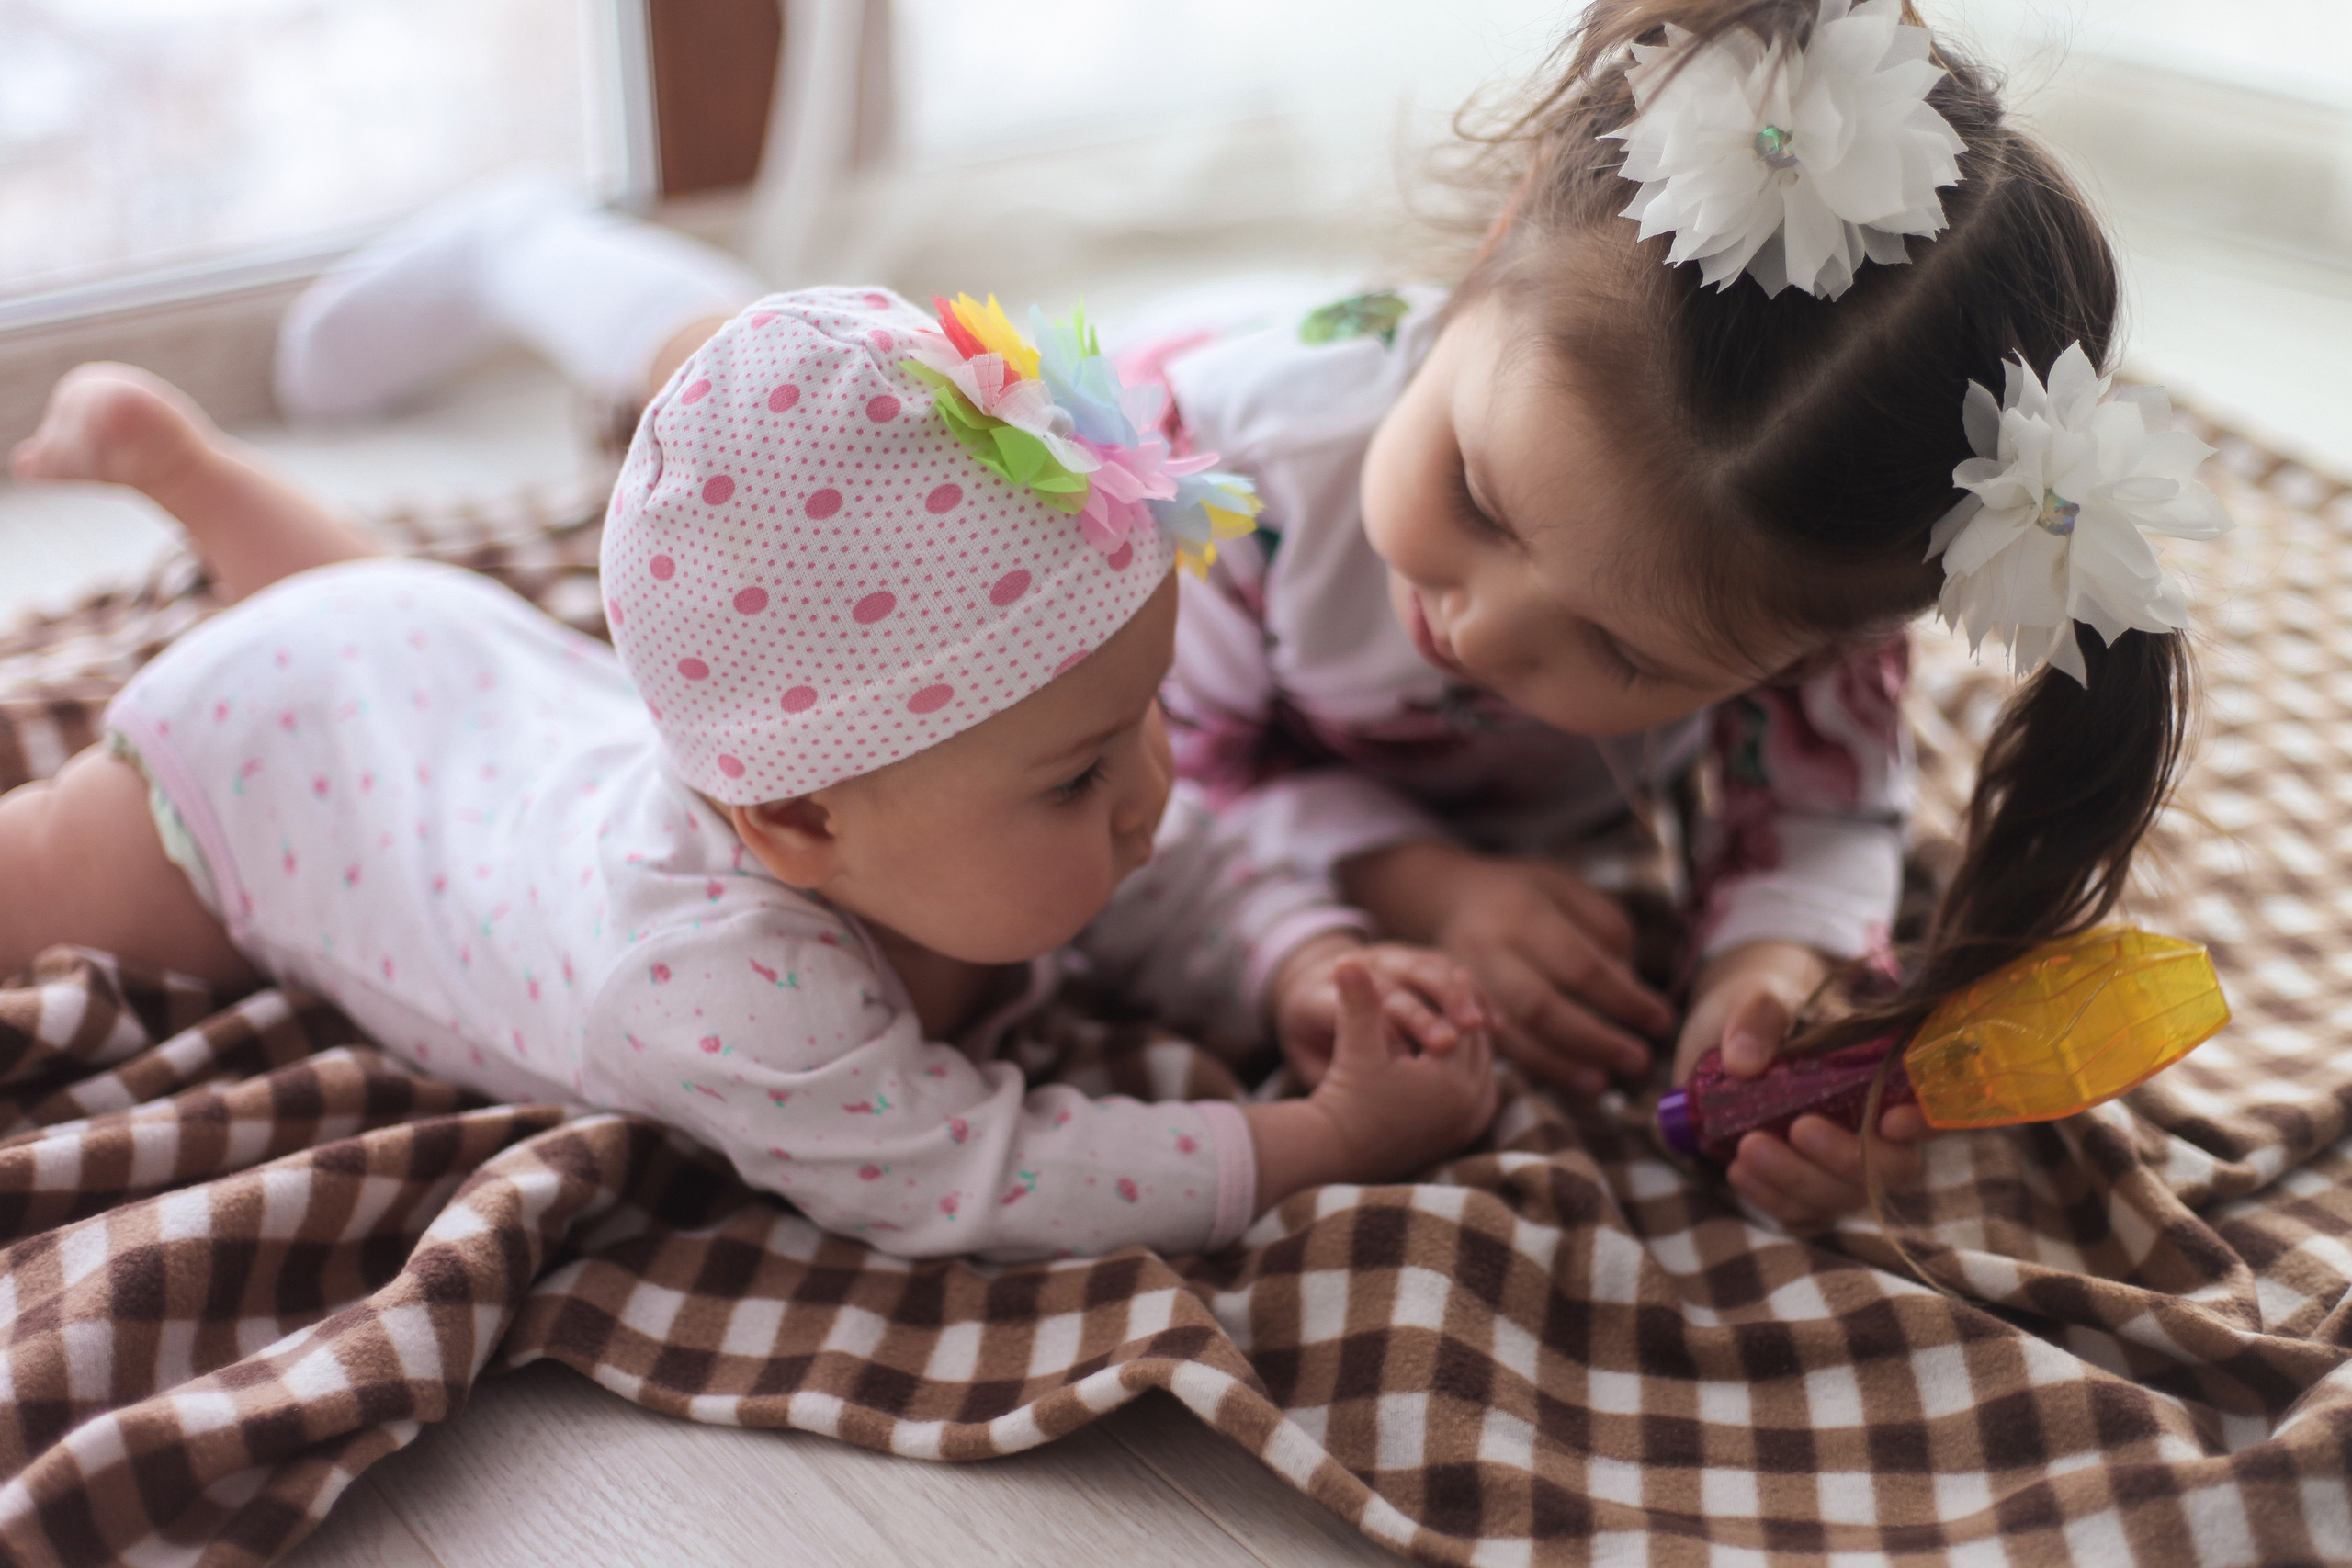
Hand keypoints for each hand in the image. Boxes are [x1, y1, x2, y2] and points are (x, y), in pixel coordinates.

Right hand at [1243, 958, 1498, 1210]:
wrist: (1340, 1153)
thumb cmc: (1346, 1096)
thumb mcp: (1355, 1046)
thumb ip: (1358, 1002)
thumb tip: (1346, 958)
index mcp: (1451, 1080)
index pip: (1465, 1026)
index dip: (1457, 995)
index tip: (1455, 970)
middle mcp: (1470, 1105)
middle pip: (1481, 1048)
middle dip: (1471, 1017)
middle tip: (1467, 989)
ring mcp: (1469, 1124)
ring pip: (1485, 1069)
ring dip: (1476, 1044)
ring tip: (1464, 1017)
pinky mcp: (1463, 1136)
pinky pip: (1482, 1092)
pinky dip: (1474, 1070)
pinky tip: (1462, 1055)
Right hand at [1340, 841, 1673, 1095]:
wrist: (1447, 897)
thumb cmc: (1524, 896)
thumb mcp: (1570, 891)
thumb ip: (1607, 933)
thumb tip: (1631, 990)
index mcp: (1524, 913)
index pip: (1581, 966)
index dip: (1625, 1000)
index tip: (1662, 1021)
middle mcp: (1489, 949)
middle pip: (1542, 1007)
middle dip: (1595, 1040)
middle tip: (1639, 1060)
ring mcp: (1466, 982)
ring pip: (1514, 1034)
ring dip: (1563, 1065)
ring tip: (1604, 1082)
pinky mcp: (1456, 1009)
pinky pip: (1497, 1046)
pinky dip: (1536, 1067)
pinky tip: (1571, 1077)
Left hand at [1674, 940, 1932, 1229]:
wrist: (1725, 1039)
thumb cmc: (1764, 1012)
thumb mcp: (1759, 995)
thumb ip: (1759, 1015)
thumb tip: (1743, 1061)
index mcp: (1888, 1071)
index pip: (1936, 1103)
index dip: (1927, 1120)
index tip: (1891, 1121)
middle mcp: (1878, 1124)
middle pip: (1894, 1166)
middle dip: (1848, 1157)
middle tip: (1799, 1128)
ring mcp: (1844, 1161)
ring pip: (1845, 1194)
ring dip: (1798, 1180)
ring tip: (1745, 1148)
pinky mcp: (1807, 1186)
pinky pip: (1804, 1211)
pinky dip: (1772, 1197)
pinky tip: (1738, 1171)